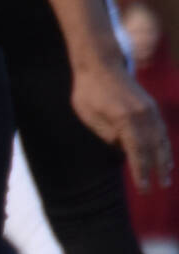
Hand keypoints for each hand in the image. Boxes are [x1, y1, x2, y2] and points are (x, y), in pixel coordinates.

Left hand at [71, 61, 172, 190]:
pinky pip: (161, 129)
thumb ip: (106, 134)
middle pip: (152, 148)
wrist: (100, 65)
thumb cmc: (88, 92)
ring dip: (164, 159)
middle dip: (156, 170)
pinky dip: (164, 144)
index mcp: (124, 119)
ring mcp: (149, 109)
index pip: (136, 152)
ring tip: (166, 176)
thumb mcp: (88, 116)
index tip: (144, 188)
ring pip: (161, 139)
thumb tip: (123, 149)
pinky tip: (165, 154)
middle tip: (159, 187)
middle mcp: (142, 115)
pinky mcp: (150, 106)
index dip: (141, 171)